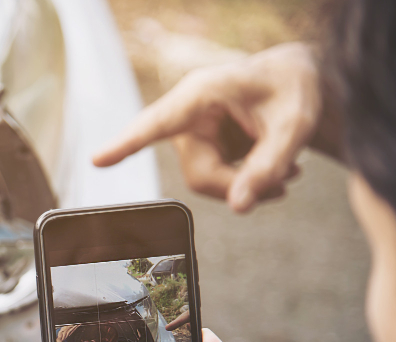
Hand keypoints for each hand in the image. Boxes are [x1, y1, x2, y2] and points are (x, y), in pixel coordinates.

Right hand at [93, 42, 329, 211]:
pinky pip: (214, 179)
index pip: (158, 123)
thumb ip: (268, 166)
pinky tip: (276, 169)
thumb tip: (239, 208)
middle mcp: (188, 113)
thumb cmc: (294, 89)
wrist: (297, 80)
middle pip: (199, 174)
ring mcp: (192, 132)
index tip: (98, 160)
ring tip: (288, 173)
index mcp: (202, 93)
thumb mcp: (294, 127)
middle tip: (284, 186)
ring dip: (245, 186)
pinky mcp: (201, 146)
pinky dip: (245, 182)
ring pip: (206, 181)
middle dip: (239, 186)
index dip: (127, 143)